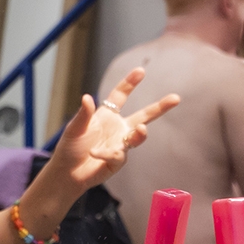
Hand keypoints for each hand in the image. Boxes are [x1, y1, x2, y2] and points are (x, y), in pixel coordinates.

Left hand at [46, 67, 179, 192]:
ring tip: (141, 129)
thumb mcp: (75, 128)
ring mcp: (121, 144)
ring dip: (141, 133)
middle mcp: (118, 128)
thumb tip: (87, 98)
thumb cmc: (70, 148)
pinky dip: (106, 153)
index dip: (130, 83)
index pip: (121, 96)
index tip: (141, 71)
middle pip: (143, 115)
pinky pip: (117, 155)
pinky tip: (95, 153)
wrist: (67, 172)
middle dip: (160, 107)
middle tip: (176, 98)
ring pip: (138, 137)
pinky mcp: (118, 161)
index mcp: (107, 116)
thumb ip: (83, 114)